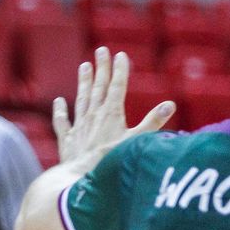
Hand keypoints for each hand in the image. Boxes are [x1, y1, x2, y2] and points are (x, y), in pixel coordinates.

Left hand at [54, 47, 175, 164]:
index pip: (117, 87)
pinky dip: (60, 110)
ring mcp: (79, 127)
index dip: (120, 70)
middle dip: (101, 69)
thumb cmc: (112, 161)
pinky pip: (62, 121)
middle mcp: (94, 116)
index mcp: (111, 114)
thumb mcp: (137, 141)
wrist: (81, 178)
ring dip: (83, 82)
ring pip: (81, 99)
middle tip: (101, 51)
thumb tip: (170, 104)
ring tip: (83, 66)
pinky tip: (59, 101)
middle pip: (98, 87)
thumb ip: (153, 122)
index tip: (120, 55)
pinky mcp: (68, 140)